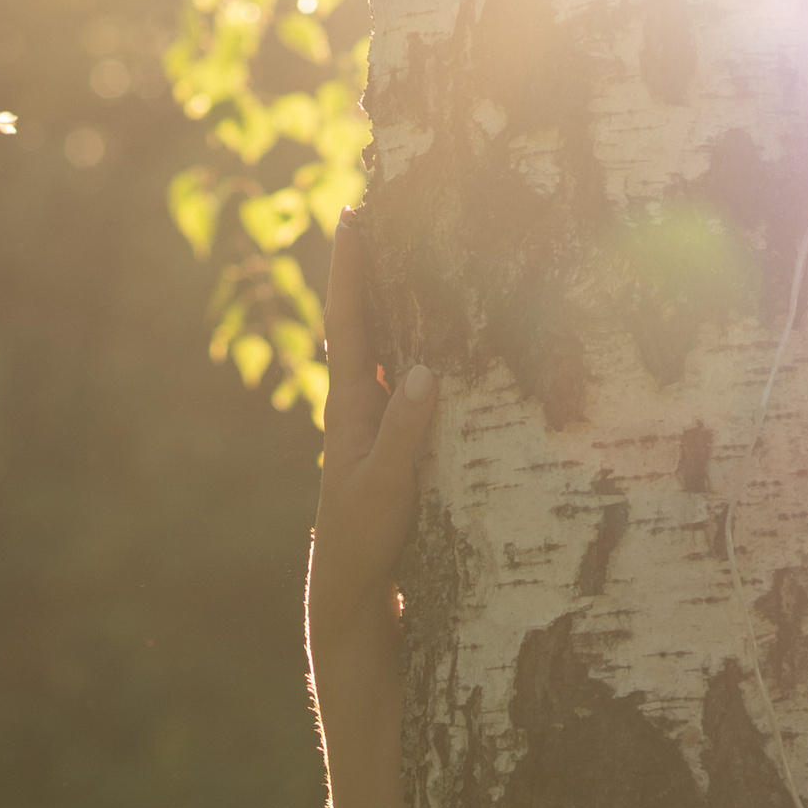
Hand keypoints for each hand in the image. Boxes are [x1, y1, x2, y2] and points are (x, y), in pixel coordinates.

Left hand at [307, 216, 436, 694]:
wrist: (354, 594)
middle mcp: (363, 407)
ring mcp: (383, 425)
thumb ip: (403, 434)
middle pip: (372, 322)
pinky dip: (434, 355)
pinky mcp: (405, 447)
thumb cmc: (362, 543)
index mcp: (348, 408)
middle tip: (398, 213)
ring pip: (397, 351)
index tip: (355, 215)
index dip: (352, 270)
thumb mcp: (383, 490)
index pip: (349, 325)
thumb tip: (426, 371)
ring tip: (431, 256)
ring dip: (411, 307)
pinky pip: (418, 387)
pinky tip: (458, 340)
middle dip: (384, 270)